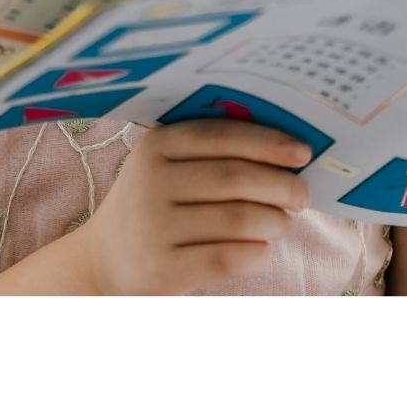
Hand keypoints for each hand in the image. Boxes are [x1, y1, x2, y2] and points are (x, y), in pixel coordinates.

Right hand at [64, 118, 312, 294]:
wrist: (102, 263)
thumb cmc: (154, 208)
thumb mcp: (167, 169)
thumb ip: (213, 154)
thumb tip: (286, 154)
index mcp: (156, 146)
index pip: (222, 137)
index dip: (268, 143)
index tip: (303, 153)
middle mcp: (151, 181)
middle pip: (235, 178)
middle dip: (280, 186)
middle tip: (303, 195)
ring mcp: (154, 227)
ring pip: (237, 220)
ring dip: (274, 221)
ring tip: (284, 223)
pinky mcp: (162, 268)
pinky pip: (227, 259)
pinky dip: (255, 253)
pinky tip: (261, 249)